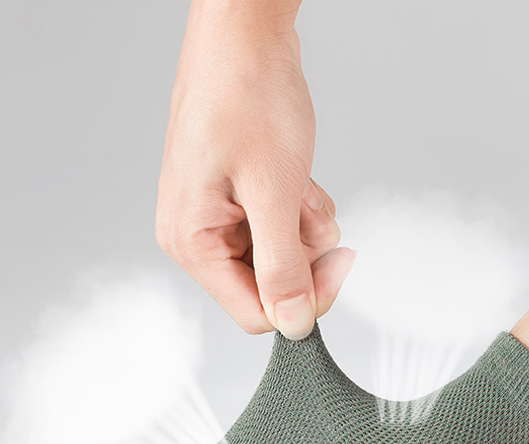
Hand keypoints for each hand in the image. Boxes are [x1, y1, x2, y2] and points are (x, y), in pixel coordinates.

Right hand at [155, 1, 354, 337]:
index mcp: (192, 242)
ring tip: (297, 182)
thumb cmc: (246, 96)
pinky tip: (295, 175)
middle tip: (310, 209)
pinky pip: (280, 227)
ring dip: (304, 225)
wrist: (246, 35)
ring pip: (281, 256)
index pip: (256, 313)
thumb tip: (294, 323)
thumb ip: (284, 267)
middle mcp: (197, 235)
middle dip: (304, 252)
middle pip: (270, 285)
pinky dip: (299, 206)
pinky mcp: (236, 199)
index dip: (304, 299)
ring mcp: (216, 217)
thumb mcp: (273, 192)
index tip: (337, 266)